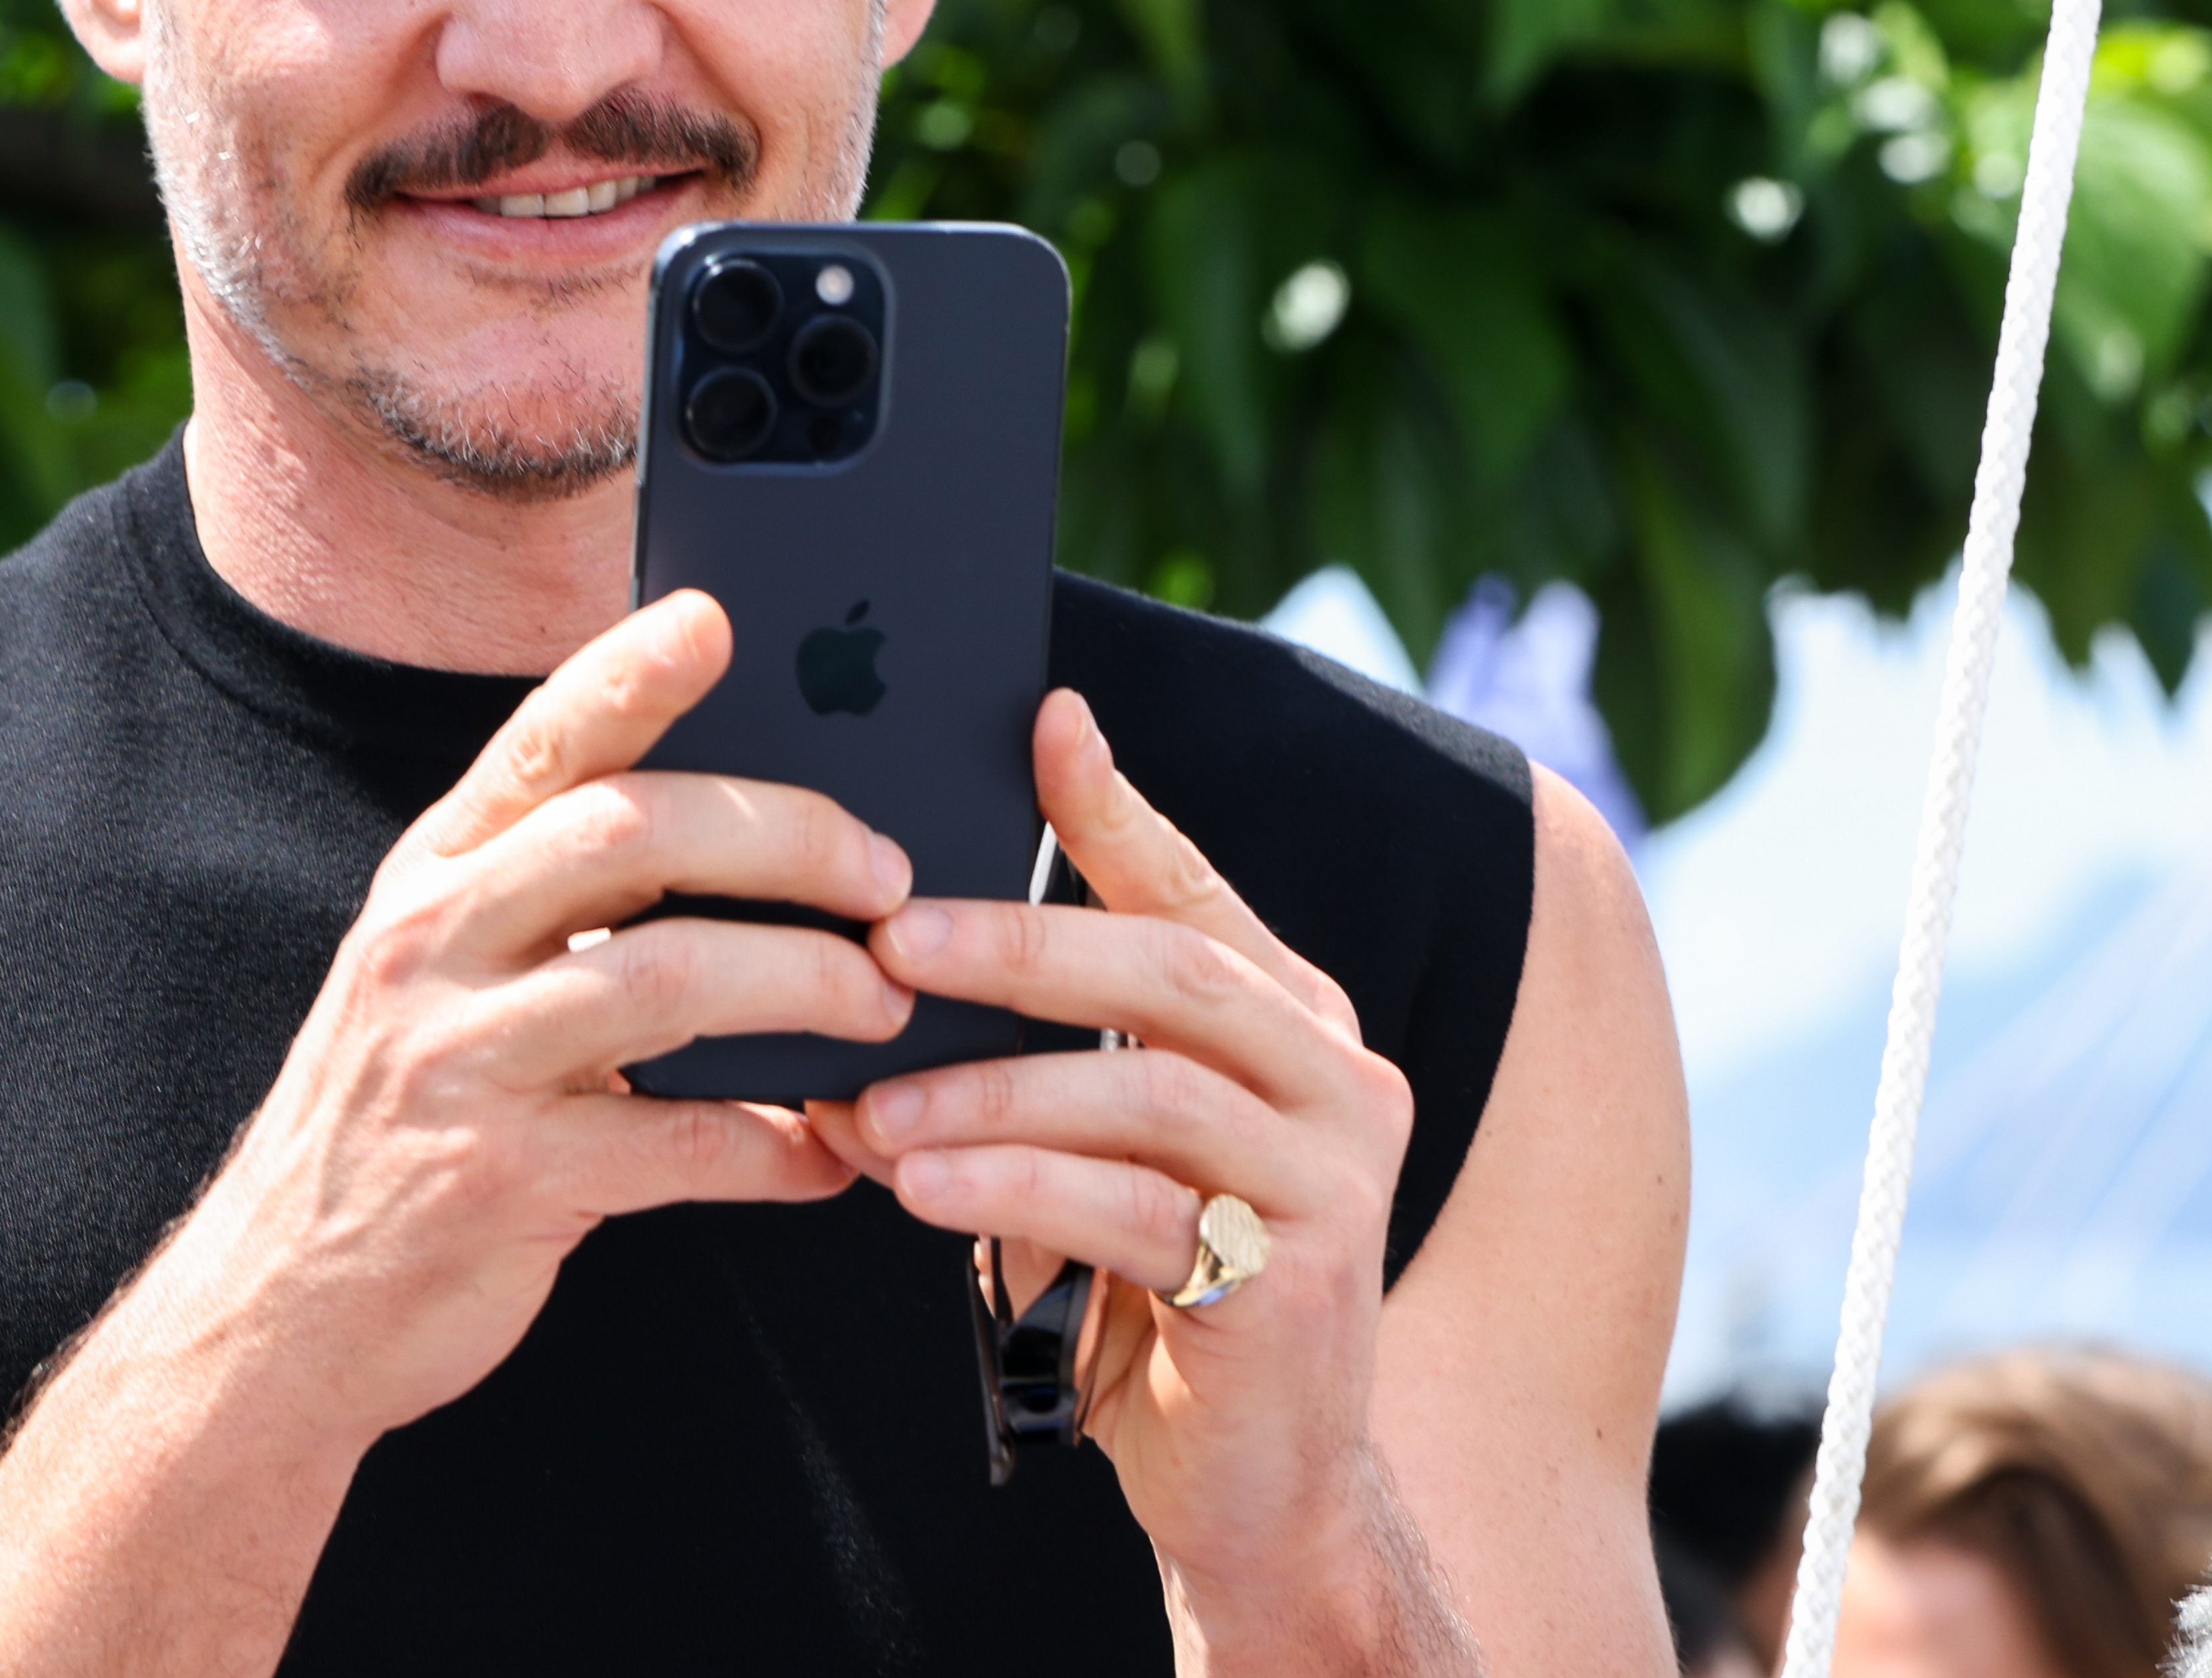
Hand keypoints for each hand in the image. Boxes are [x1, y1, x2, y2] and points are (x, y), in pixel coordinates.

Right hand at [141, 589, 917, 1455]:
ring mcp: (459, 1059)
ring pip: (666, 980)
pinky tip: (826, 1152)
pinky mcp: (500, 1180)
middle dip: (787, 839)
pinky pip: (677, 1146)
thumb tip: (751, 831)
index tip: (716, 617)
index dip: (630, 670)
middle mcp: (435, 941)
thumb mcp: (447, 969)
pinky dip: (774, 1146)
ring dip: (804, 986)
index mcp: (436, 871)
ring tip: (880, 1005)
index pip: (544, 738)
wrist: (284, 1296)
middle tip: (889, 878)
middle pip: (631, 833)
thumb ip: (561, 897)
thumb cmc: (407, 1109)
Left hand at [808, 690, 1417, 1629]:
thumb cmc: (1152, 1297)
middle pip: (1170, 968)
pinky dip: (1017, 1191)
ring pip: (1148, 1088)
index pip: (1191, 889)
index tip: (1043, 721)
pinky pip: (1138, 1209)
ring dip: (994, 1091)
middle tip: (891, 939)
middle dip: (1019, 945)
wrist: (1261, 1490)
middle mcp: (1337, 1078)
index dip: (1116, 804)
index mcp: (1290, 1023)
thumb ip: (1030, 1062)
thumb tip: (875, 969)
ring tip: (874, 1104)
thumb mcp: (1091, 1153)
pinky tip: (920, 1189)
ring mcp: (1335, 1180)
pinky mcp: (1300, 1281)